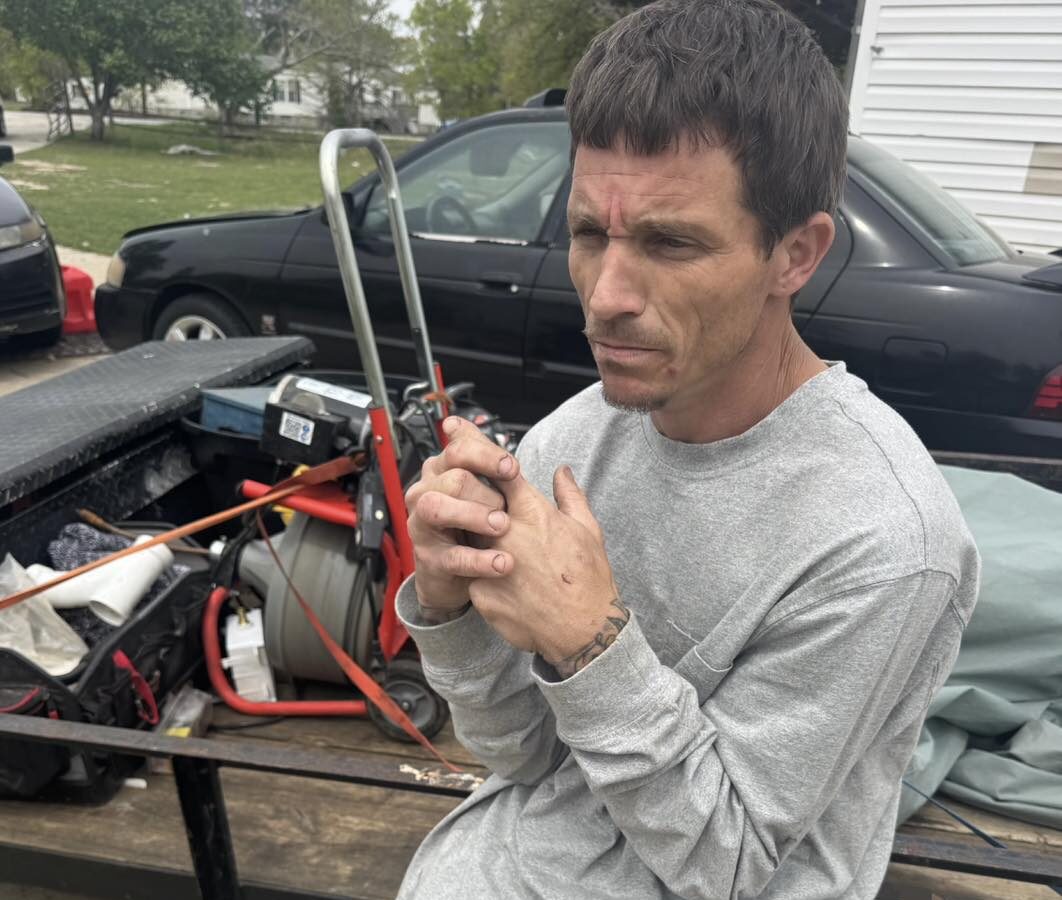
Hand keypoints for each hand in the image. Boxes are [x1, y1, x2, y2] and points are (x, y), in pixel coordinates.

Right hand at [404, 417, 519, 621]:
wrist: (453, 574)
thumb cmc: (469, 523)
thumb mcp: (476, 488)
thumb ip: (474, 456)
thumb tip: (455, 423)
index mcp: (439, 471)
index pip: (457, 450)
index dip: (487, 457)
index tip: (512, 468)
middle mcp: (424, 493)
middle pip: (454, 479)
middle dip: (487, 492)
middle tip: (508, 508)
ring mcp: (422, 526)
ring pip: (438, 508)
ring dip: (475, 516)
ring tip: (502, 527)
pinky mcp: (428, 558)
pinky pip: (452, 556)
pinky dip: (480, 560)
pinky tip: (502, 562)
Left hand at [469, 464, 628, 677]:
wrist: (583, 629)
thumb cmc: (589, 577)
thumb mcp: (588, 529)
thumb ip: (570, 495)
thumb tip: (561, 470)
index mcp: (533, 511)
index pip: (498, 470)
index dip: (477, 450)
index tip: (460, 437)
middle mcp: (506, 532)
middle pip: (472, 501)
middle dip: (470, 498)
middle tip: (471, 504)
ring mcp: (489, 562)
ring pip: (465, 538)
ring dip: (472, 536)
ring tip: (487, 548)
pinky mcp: (480, 592)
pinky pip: (471, 575)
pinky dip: (479, 575)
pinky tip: (499, 585)